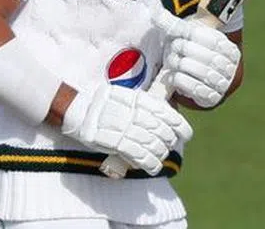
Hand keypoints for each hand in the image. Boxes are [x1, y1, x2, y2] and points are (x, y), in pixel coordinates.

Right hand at [61, 84, 192, 175]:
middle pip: (159, 129)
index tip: (186, 135)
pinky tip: (152, 168)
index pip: (164, 112)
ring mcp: (121, 125)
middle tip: (168, 147)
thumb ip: (145, 105)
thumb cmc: (105, 105)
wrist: (77, 110)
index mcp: (136, 98)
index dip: (179, 125)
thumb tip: (170, 115)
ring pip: (150, 143)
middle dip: (168, 141)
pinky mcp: (111, 140)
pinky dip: (148, 163)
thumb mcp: (126, 97)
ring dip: (159, 155)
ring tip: (160, 159)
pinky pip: (136, 154)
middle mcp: (130, 110)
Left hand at [155, 11, 240, 108]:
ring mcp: (223, 84)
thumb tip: (155, 14)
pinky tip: (173, 77)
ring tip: (172, 63)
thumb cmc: (191, 50)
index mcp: (228, 48)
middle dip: (185, 51)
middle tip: (172, 50)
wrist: (195, 76)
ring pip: (201, 72)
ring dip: (181, 66)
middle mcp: (231, 67)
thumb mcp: (186, 35)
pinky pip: (195, 89)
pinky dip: (181, 81)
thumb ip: (173, 25)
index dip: (192, 38)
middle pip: (207, 56)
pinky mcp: (212, 98)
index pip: (211, 39)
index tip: (178, 38)